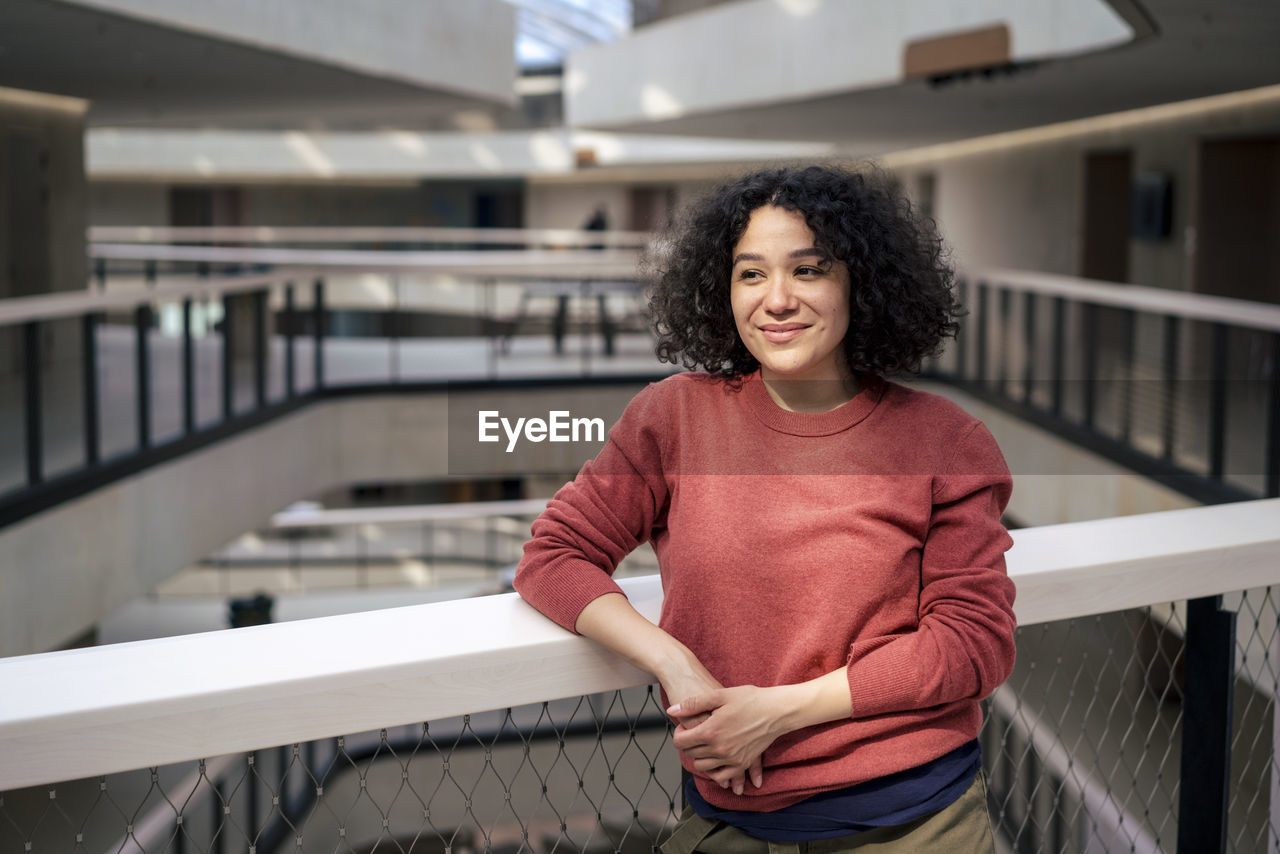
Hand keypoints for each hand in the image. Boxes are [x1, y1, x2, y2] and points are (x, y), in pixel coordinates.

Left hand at [654, 655, 757, 795]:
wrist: (776, 711)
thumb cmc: (749, 699)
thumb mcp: (720, 695)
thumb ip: (693, 704)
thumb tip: (672, 710)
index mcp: (710, 731)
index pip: (681, 742)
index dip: (679, 733)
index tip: (684, 726)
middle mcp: (719, 749)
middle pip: (690, 754)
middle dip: (687, 744)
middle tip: (694, 732)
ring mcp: (731, 759)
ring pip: (702, 767)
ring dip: (699, 757)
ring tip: (704, 744)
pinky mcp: (742, 764)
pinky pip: (721, 776)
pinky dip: (715, 772)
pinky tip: (715, 761)